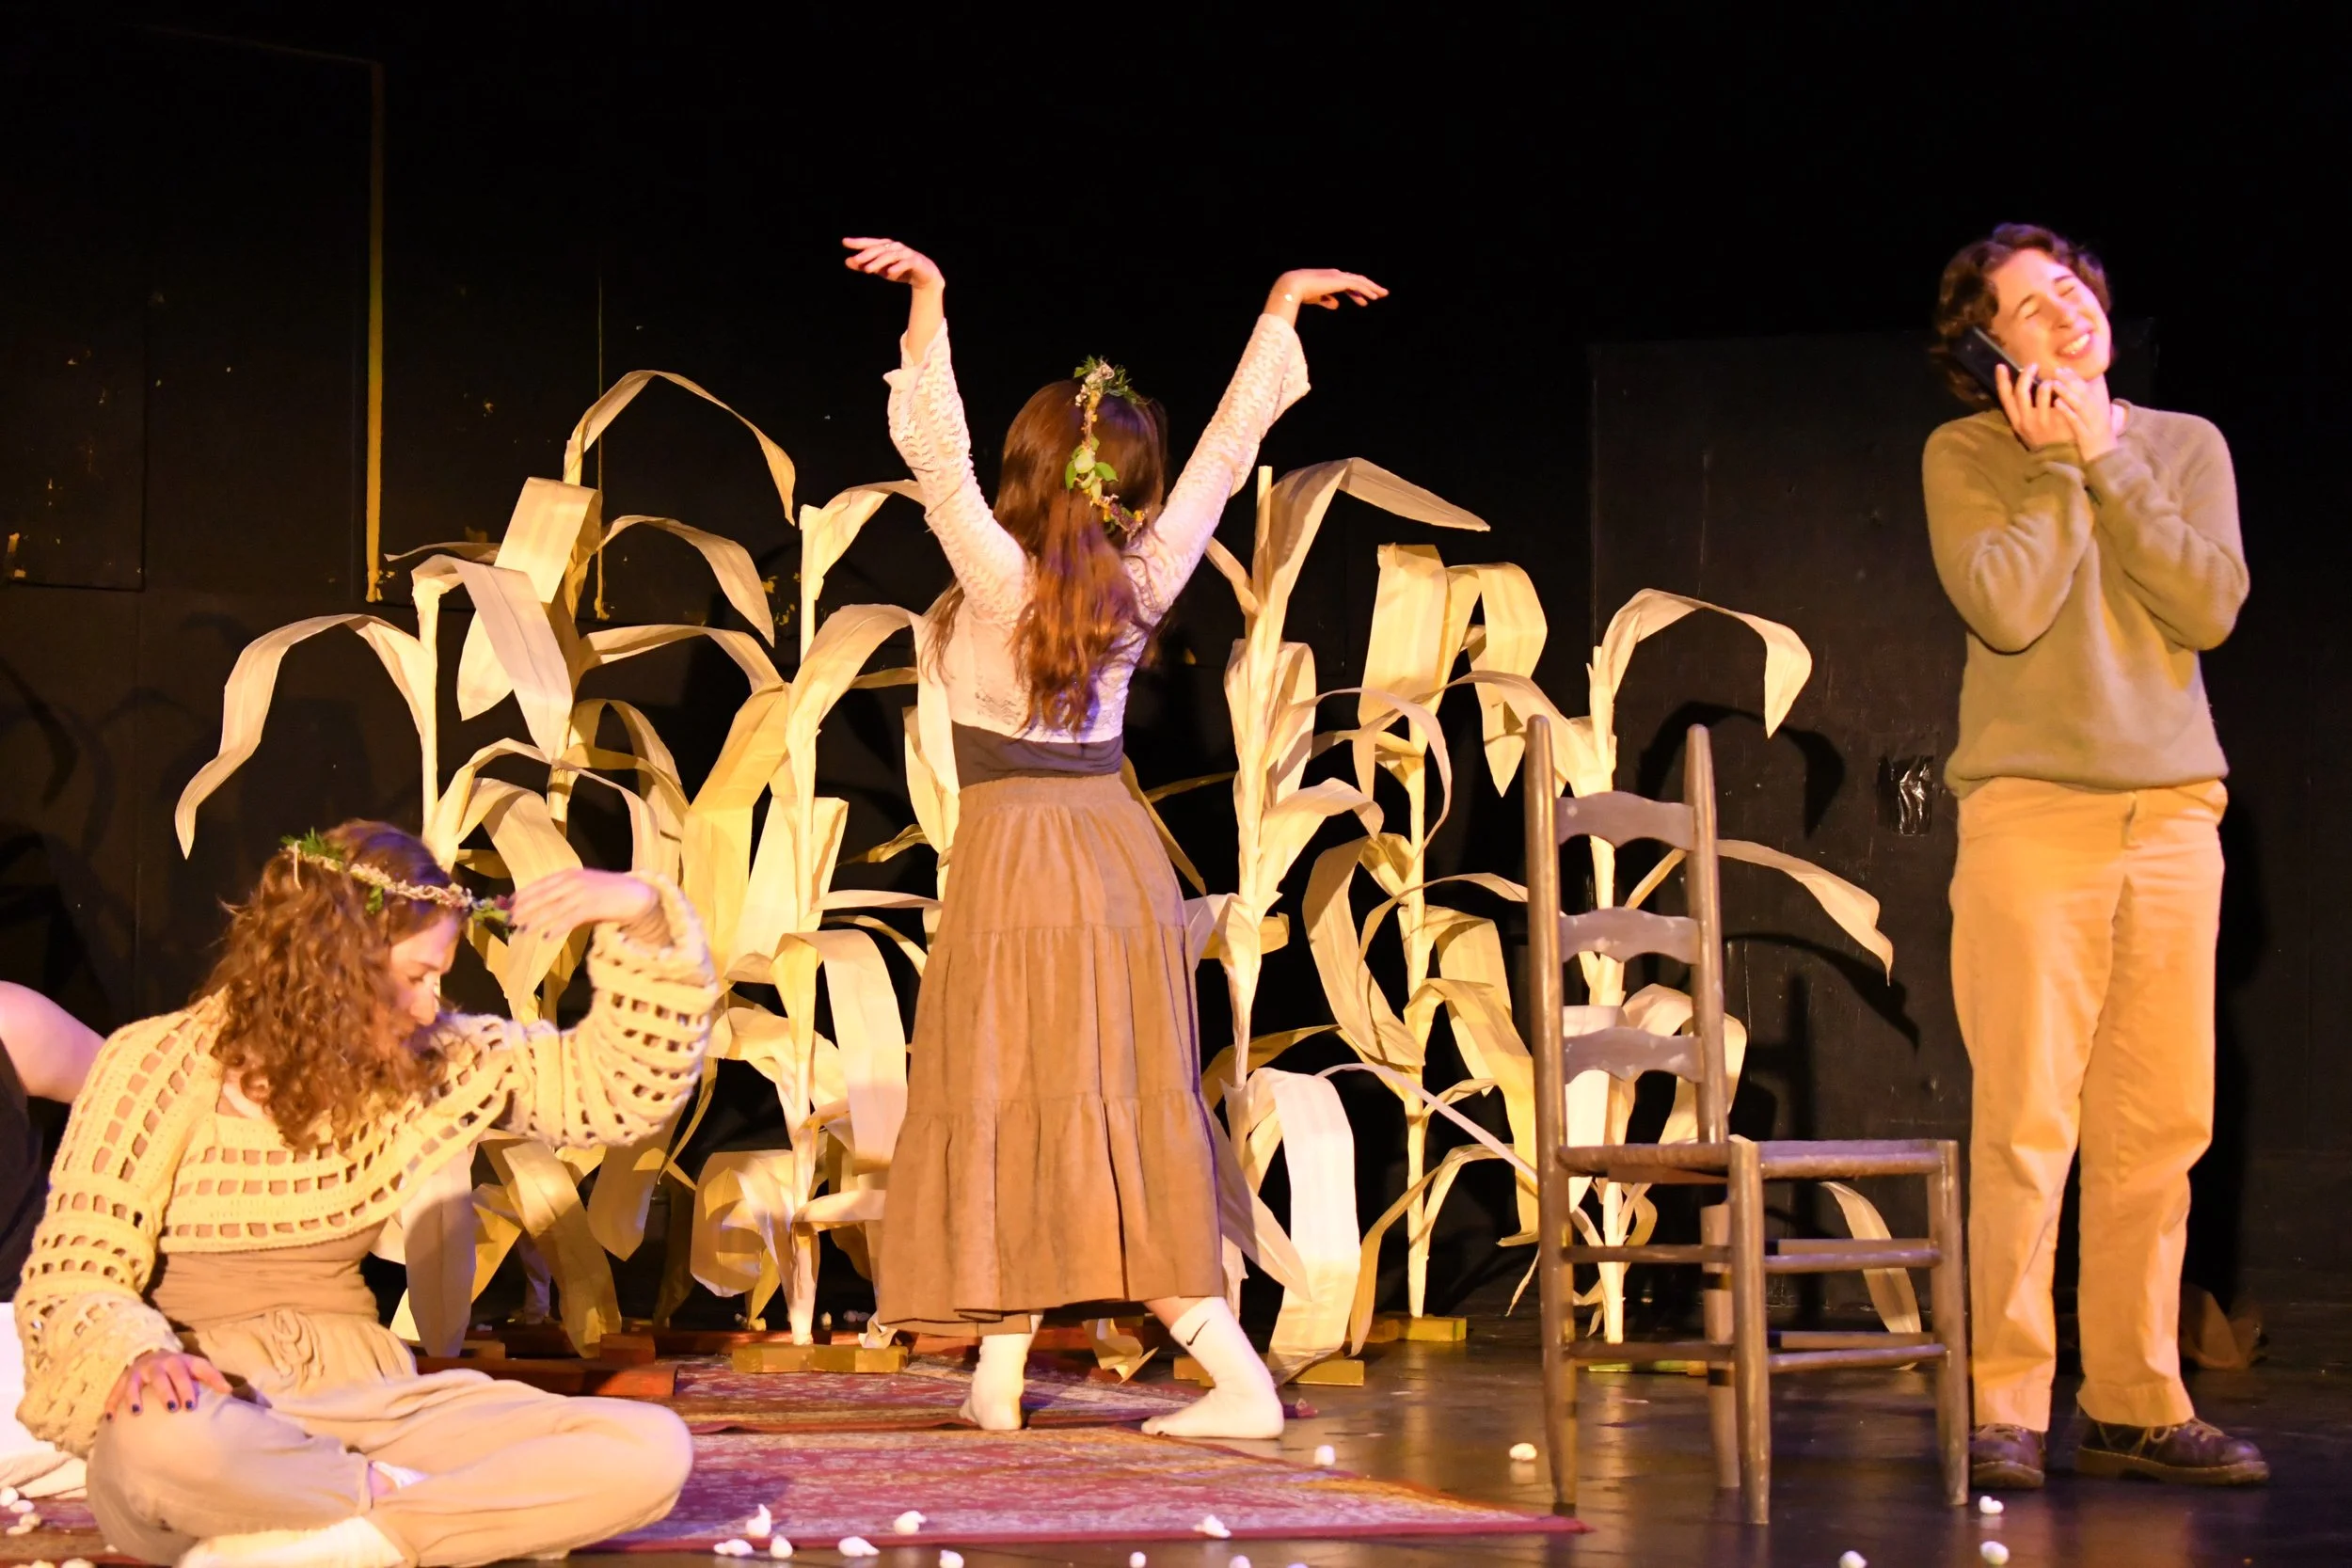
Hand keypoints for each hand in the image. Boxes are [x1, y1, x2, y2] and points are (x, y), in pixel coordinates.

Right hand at [105, 1350, 229, 1418]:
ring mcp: (137, 1372)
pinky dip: (112, 1403)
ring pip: (134, 1383)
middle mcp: (156, 1365)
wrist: (152, 1354)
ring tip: (136, 1412)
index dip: (187, 1388)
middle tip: (171, 1408)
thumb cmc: (179, 1367)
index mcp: (176, 1362)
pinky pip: (115, 1391)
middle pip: (161, 1378)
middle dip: (166, 1392)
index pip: (183, 1374)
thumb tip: (229, 1391)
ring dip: (134, 1397)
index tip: (190, 1406)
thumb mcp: (196, 1367)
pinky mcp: (123, 1380)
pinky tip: (110, 1418)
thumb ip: (212, 1377)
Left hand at [508, 869, 661, 944]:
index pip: (540, 884)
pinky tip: (546, 937)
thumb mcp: (584, 887)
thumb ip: (564, 894)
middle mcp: (573, 881)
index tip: (509, 905)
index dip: (523, 895)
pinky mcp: (593, 906)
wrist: (636, 894)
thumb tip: (542, 909)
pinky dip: (557, 928)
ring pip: (553, 908)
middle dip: (524, 909)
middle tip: (509, 920)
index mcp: (569, 874)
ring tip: (522, 930)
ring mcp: (583, 893)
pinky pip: (570, 919)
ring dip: (535, 920)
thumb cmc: (608, 893)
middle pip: (542, 896)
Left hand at [842, 237, 943, 291]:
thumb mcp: (879, 269)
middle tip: (856, 260)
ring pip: (890, 256)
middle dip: (866, 254)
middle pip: (879, 249)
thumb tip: (847, 261)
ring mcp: (906, 253)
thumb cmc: (899, 269)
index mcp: (885, 246)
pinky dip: (897, 267)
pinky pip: (905, 263)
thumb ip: (863, 265)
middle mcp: (895, 247)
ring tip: (867, 269)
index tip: (844, 242)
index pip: (869, 243)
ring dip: (878, 262)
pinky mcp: (915, 261)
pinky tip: (889, 273)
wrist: (924, 275)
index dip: (857, 242)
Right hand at [1266, 269, 1387, 321]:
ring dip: (1372, 288)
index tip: (1364, 301)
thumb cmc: (1299, 292)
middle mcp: (1336, 275)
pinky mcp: (1340, 281)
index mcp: (1329, 279)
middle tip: (1379, 294)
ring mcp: (1338, 277)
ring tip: (1382, 295)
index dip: (1356, 293)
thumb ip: (1326, 300)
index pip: (1347, 285)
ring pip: (1360, 282)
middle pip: (1357, 281)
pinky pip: (1357, 286)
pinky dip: (1366, 290)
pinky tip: (1374, 297)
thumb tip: (1336, 305)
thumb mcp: (1315, 298)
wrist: (1292, 285)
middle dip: (1369, 288)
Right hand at [1993, 362, 2078, 451]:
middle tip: (2033, 365)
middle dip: (2025, 376)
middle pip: (2020, 393)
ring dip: (2046, 382)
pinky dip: (2059, 391)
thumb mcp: (2028, 428)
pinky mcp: (2057, 422)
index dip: (2002, 381)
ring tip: (2052, 378)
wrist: (2060, 458)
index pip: (2005, 398)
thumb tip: (2027, 385)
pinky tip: (2064, 387)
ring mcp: (2042, 421)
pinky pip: (2057, 400)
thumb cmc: (2044, 440)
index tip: (2001, 366)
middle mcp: (2025, 421)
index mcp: (2016, 421)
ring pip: (2040, 394)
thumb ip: (2026, 410)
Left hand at [2049, 370, 2118, 462]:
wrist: (2104, 454)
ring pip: (2079, 404)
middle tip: (2057, 370)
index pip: (2087, 385)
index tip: (2063, 367)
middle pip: (2083, 391)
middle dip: (2070, 380)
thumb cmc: (2095, 431)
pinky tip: (2057, 403)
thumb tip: (2079, 383)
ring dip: (2067, 392)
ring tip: (2055, 383)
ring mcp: (2091, 422)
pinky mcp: (2085, 433)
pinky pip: (2075, 420)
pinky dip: (2067, 411)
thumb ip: (2088, 399)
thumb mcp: (2095, 413)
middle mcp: (2095, 410)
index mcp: (2097, 403)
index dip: (2075, 375)